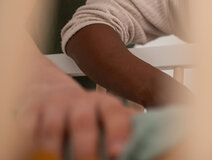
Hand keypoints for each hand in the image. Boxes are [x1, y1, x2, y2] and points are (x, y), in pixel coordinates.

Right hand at [18, 86, 136, 159]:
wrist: (48, 91)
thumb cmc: (84, 109)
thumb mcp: (107, 112)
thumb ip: (124, 123)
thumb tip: (148, 137)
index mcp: (104, 103)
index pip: (114, 114)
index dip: (118, 132)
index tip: (119, 152)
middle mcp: (79, 102)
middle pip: (83, 123)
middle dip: (86, 148)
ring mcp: (54, 106)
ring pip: (54, 128)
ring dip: (56, 149)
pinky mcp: (31, 112)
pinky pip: (30, 128)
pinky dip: (32, 141)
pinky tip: (38, 151)